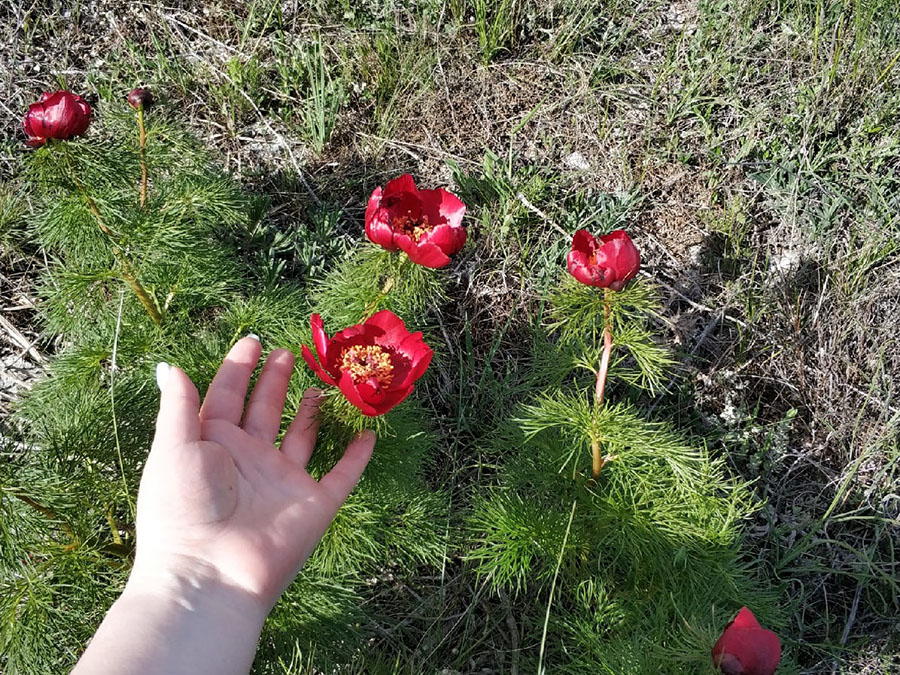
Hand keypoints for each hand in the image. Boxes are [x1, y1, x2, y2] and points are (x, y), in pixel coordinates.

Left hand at [133, 336, 374, 613]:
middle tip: (289, 352)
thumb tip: (171, 366)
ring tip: (322, 382)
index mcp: (214, 444)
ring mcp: (283, 482)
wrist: (208, 573)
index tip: (253, 340)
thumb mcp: (174, 448)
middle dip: (276, 381)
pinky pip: (342, 475)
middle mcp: (249, 460)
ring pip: (302, 437)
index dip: (240, 368)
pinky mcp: (314, 503)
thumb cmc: (183, 507)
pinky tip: (368, 433)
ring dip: (311, 411)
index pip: (228, 397)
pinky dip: (357, 456)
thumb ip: (178, 406)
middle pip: (266, 410)